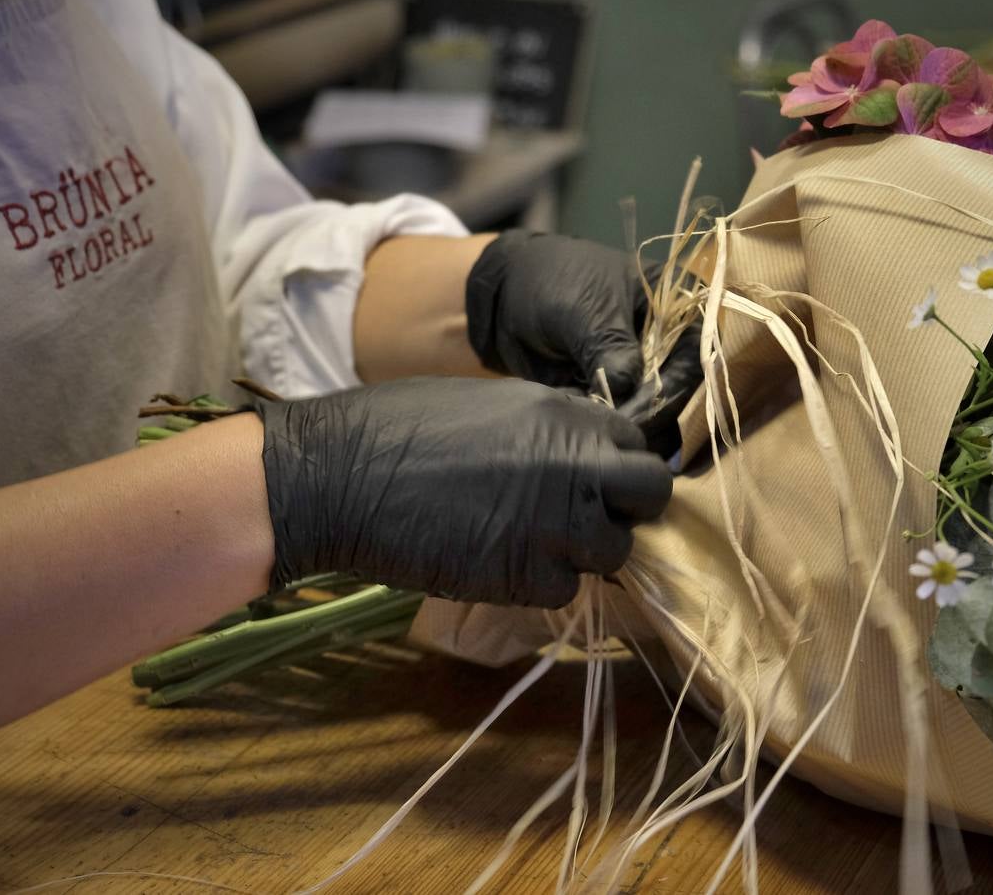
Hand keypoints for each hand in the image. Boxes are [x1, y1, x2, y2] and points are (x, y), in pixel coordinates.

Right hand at [255, 377, 670, 607]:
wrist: (342, 474)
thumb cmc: (400, 426)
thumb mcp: (492, 402)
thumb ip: (548, 426)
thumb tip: (577, 448)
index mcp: (567, 416)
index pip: (636, 445)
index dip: (616, 465)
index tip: (594, 480)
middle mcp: (577, 467)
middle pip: (650, 495)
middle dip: (627, 509)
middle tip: (587, 518)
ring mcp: (556, 524)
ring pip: (614, 550)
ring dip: (584, 553)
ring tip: (534, 543)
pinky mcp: (525, 576)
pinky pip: (565, 590)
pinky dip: (541, 585)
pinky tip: (502, 564)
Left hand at [465, 231, 701, 452]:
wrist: (506, 293)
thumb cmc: (551, 282)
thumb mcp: (583, 309)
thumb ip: (608, 348)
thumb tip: (626, 389)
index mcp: (677, 309)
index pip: (693, 359)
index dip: (670, 392)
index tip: (635, 416)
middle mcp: (670, 344)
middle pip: (679, 396)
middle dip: (648, 418)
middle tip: (612, 434)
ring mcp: (645, 373)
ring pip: (656, 417)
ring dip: (629, 431)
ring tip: (595, 433)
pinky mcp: (618, 397)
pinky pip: (625, 424)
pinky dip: (607, 432)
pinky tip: (584, 432)